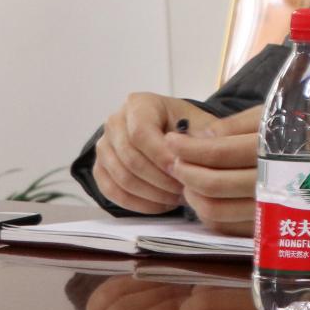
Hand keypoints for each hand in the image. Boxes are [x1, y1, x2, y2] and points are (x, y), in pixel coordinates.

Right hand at [95, 94, 206, 214]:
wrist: (172, 132)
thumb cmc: (189, 126)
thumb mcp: (203, 123)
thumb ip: (208, 135)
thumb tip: (208, 148)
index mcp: (139, 104)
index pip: (141, 133)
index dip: (162, 156)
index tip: (185, 171)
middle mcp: (115, 122)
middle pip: (130, 158)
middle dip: (161, 179)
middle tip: (187, 191)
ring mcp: (104, 146)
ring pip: (122, 178)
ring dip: (153, 194)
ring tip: (180, 199)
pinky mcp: (100, 168)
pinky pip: (113, 192)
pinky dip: (139, 204)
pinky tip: (163, 206)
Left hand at [166, 106, 264, 236]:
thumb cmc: (301, 130)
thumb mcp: (271, 115)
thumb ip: (234, 124)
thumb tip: (200, 137)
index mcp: (274, 152)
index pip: (219, 154)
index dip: (189, 147)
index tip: (172, 139)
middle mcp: (273, 185)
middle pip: (212, 185)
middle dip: (185, 172)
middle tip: (175, 160)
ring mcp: (270, 210)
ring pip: (214, 210)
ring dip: (192, 193)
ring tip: (188, 177)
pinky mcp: (265, 226)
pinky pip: (224, 226)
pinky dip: (205, 211)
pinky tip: (204, 194)